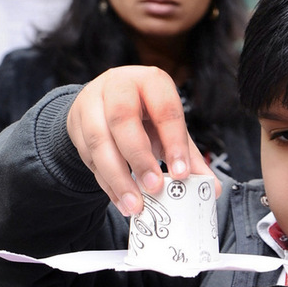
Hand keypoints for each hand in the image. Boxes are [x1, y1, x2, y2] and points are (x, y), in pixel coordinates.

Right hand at [66, 65, 216, 215]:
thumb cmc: (143, 114)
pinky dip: (106, 183)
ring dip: (118, 177)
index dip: (174, 142)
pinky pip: (88, 158)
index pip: (164, 110)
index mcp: (150, 82)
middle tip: (155, 188)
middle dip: (139, 158)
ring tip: (135, 204)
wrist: (103, 103)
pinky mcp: (76, 126)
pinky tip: (121, 201)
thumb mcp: (168, 128)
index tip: (181, 174)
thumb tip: (212, 188)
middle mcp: (117, 86)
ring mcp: (91, 104)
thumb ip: (188, 156)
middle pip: (122, 119)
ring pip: (98, 141)